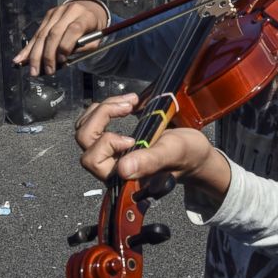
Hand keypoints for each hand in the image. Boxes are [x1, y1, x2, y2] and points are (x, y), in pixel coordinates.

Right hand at [13, 0, 106, 74]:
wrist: (89, 10)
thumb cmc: (93, 29)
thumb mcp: (95, 40)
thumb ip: (82, 49)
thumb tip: (60, 61)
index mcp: (85, 16)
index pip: (73, 29)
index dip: (66, 46)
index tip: (62, 61)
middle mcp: (69, 11)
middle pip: (54, 33)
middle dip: (48, 54)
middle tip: (46, 71)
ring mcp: (57, 12)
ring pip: (43, 34)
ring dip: (36, 54)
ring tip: (33, 70)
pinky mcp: (48, 15)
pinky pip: (37, 33)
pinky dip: (29, 48)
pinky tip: (20, 58)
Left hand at [76, 94, 220, 184]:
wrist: (193, 151)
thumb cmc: (185, 154)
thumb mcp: (171, 153)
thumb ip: (148, 161)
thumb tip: (122, 170)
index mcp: (121, 176)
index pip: (93, 160)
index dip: (107, 142)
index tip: (132, 137)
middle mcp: (111, 165)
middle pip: (84, 139)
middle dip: (102, 115)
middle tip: (128, 105)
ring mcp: (110, 152)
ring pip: (86, 128)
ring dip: (103, 109)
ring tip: (129, 101)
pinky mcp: (112, 139)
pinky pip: (94, 122)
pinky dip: (106, 107)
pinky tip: (127, 103)